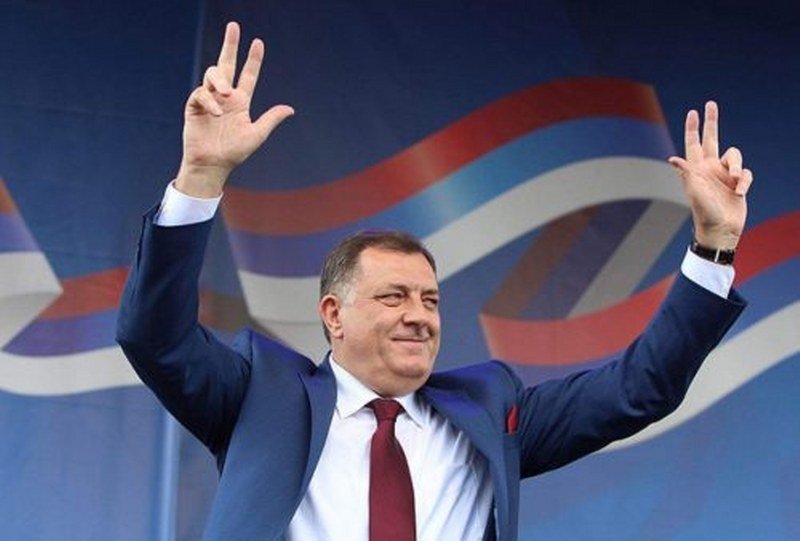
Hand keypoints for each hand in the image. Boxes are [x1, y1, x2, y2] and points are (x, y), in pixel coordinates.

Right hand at [175, 22, 293, 197]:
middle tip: (234, 26)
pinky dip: (208, 100)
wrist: (213, 165)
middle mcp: (225, 97)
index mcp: (241, 102)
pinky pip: (200, 94)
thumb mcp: (256, 135)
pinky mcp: (194, 106)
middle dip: (230, 45)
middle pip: (226, 64)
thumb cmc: (234, 153)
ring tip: (226, 92)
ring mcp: (209, 100)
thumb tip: (290, 109)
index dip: (253, 59)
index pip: (247, 75)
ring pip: (212, 75)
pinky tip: (216, 113)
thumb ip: (271, 120)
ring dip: (219, 79)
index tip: (258, 42)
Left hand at [668, 101, 752, 250]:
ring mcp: (724, 175)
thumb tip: (673, 159)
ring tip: (736, 183)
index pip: (694, 143)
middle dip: (711, 121)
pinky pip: (746, 174)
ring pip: (735, 155)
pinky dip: (745, 182)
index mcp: (697, 168)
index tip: (693, 111)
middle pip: (712, 138)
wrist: (720, 229)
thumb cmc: (704, 212)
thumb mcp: (694, 191)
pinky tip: (739, 193)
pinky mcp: (738, 183)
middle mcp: (710, 168)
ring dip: (738, 167)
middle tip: (710, 104)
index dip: (693, 128)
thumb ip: (686, 173)